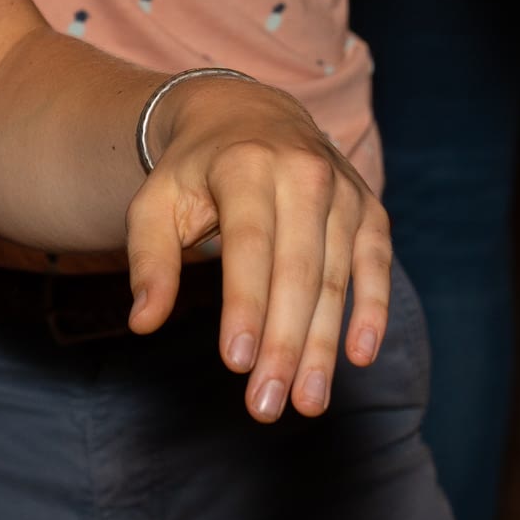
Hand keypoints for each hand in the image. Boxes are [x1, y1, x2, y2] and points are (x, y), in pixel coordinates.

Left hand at [124, 75, 393, 424]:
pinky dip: (372, 309)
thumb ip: (149, 259)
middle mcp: (303, 172)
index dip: (244, 305)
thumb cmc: (194, 170)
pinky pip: (375, 263)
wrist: (249, 113)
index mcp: (245, 164)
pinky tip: (360, 355)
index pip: (248, 244)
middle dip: (284, 344)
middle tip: (266, 406)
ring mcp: (342, 189)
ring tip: (307, 401)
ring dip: (323, 344)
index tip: (236, 364)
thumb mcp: (156, 201)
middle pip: (296, 270)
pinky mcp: (368, 207)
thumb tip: (144, 321)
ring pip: (335, 276)